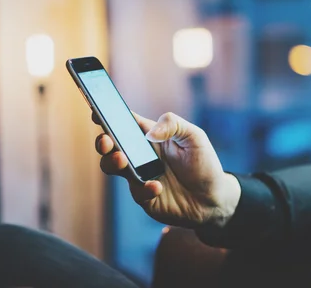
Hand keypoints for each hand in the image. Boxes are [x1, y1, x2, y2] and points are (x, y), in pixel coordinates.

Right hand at [93, 111, 240, 228]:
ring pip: (113, 167)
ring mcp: (139, 176)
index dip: (108, 116)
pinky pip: (136, 192)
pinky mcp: (144, 197)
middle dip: (102, 142)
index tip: (97, 112)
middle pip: (110, 146)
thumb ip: (173, 125)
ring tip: (122, 160)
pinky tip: (157, 186)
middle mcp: (139, 155)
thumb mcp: (194, 136)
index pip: (124, 123)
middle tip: (106, 141)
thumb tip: (149, 133)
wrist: (214, 198)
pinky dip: (144, 188)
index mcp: (149, 136)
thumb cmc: (203, 162)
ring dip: (112, 162)